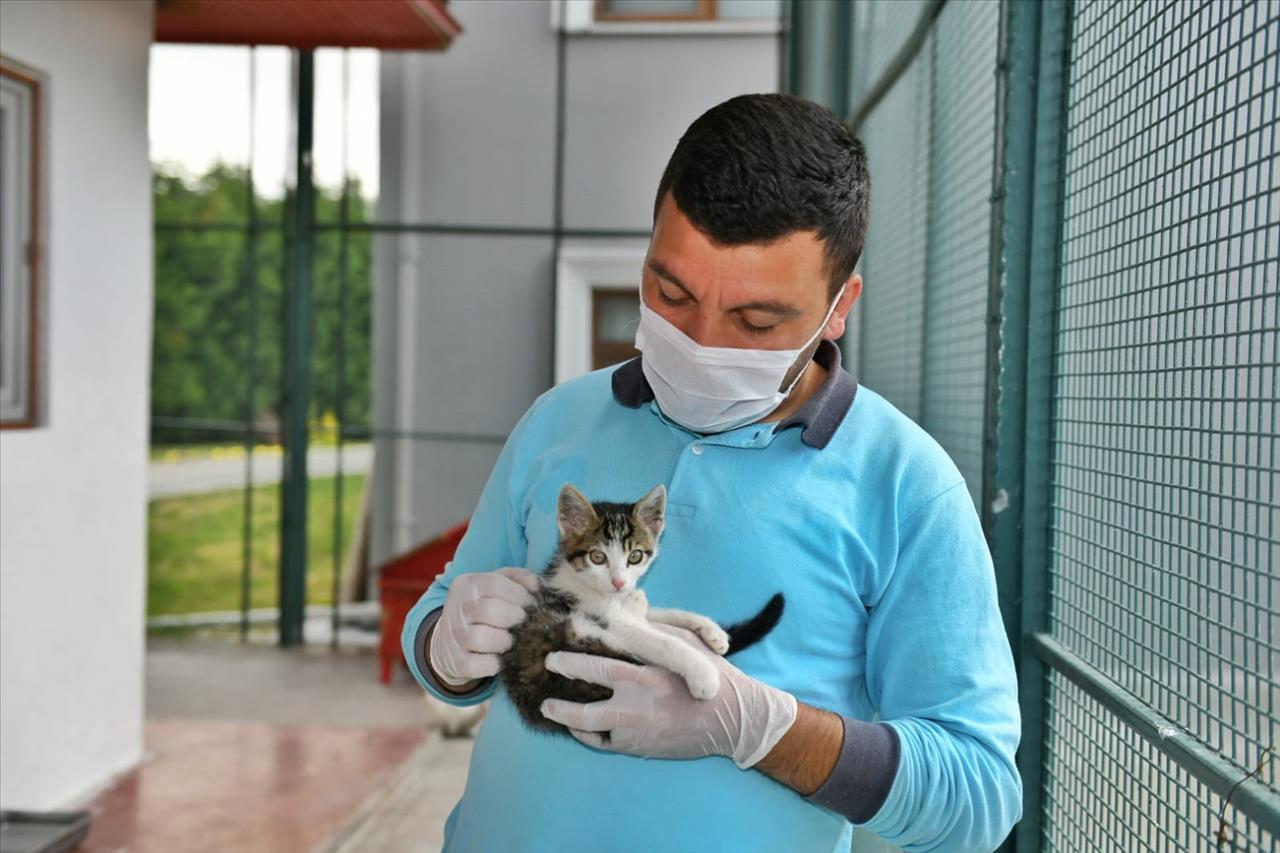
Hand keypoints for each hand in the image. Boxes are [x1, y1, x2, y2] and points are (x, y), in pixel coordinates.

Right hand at [429, 567, 539, 686]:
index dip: (519, 594)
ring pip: (479, 638)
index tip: (532, 604)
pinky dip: (495, 663)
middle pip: (488, 611)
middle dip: (515, 618)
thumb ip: (520, 578)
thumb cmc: (486, 607)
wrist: (453, 639)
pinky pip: (477, 664)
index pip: (494, 584)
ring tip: (513, 640)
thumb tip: (537, 585)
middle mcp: (456, 608)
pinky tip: (503, 657)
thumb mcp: (500, 585)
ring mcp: (453, 636)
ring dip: (504, 641)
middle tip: (526, 623)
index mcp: (467, 584)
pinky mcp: (457, 662)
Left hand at [539, 625, 796, 768]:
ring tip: (555, 713)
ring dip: (571, 723)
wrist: (732, 720)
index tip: (552, 659)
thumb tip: (628, 615)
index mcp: (646, 677)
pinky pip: (608, 745)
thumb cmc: (709, 676)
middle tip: (544, 700)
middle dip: (560, 706)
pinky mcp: (643, 750)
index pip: (598, 669)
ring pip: (593, 732)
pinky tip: (581, 729)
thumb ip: (654, 634)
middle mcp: (638, 708)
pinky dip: (592, 737)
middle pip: (587, 712)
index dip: (571, 664)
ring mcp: (639, 733)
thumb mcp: (685, 644)